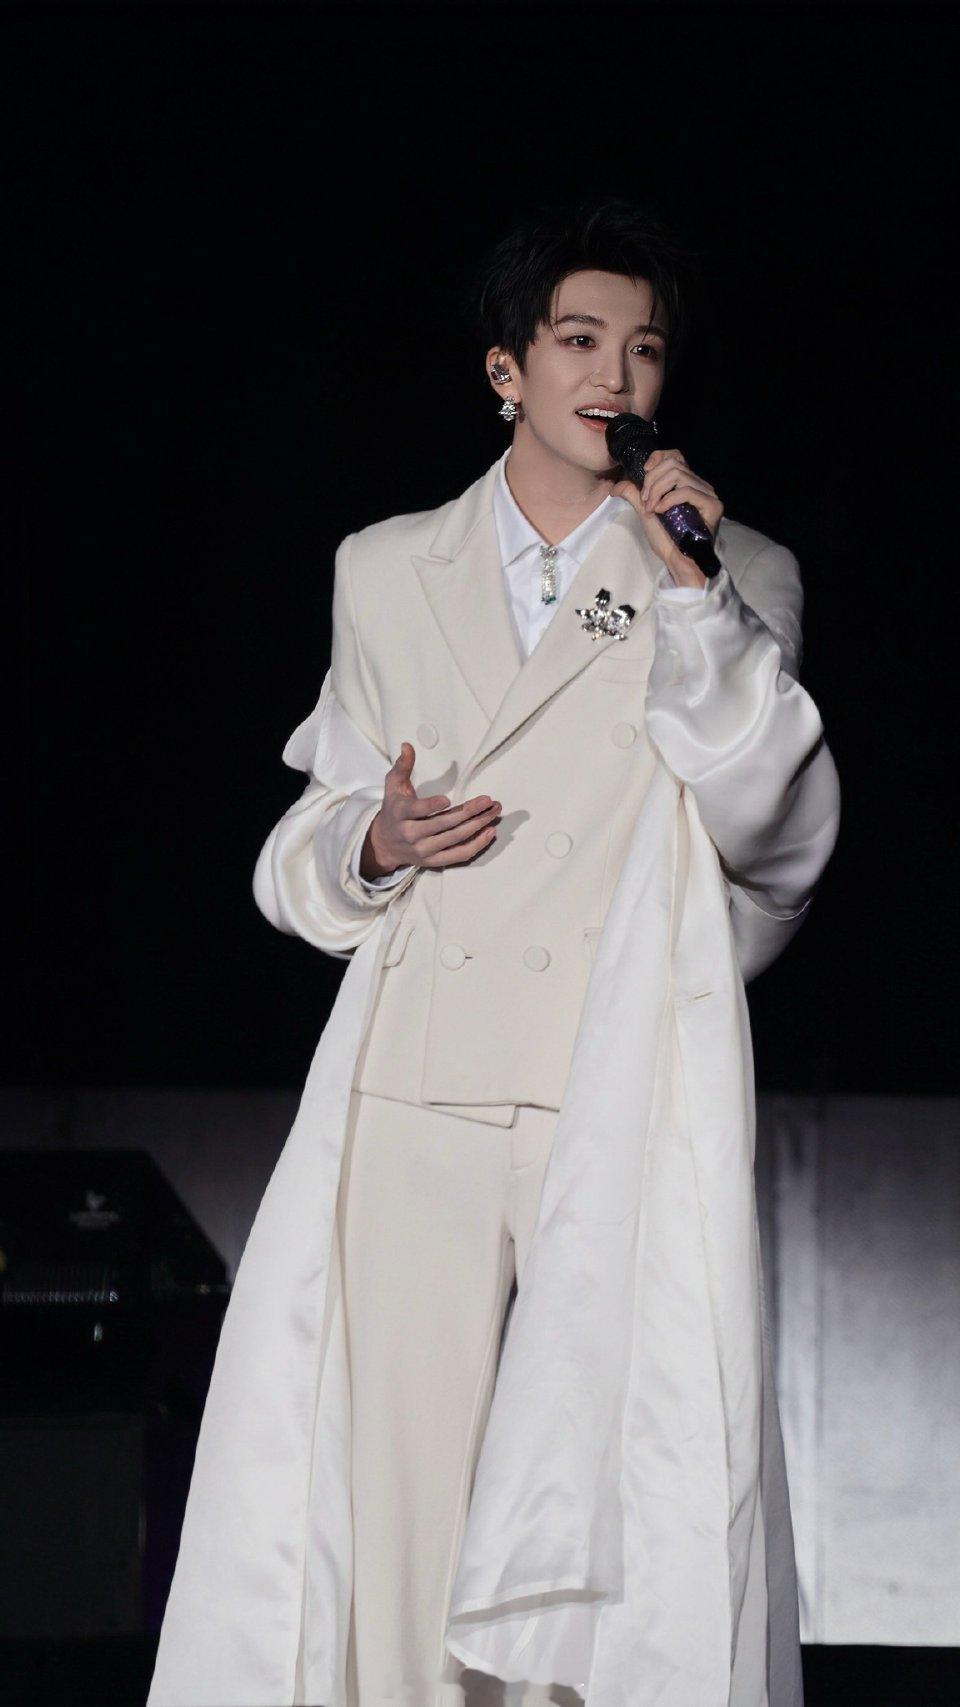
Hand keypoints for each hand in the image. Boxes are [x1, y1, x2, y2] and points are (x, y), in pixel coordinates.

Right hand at [360, 742, 501, 877]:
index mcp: (400, 814)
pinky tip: (489, 832)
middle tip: (487, 801)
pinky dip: (476, 845)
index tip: (447, 800)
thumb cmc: (394, 810)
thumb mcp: (393, 786)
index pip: (416, 811)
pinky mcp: (434, 861)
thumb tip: (407, 746)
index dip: (431, 806)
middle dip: (468, 812)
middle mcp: (411, 834)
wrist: (385, 843)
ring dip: (477, 825)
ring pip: (455, 838)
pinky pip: (459, 855)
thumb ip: (402, 766)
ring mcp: (423, 850)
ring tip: (493, 812)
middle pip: (443, 824)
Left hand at [611, 447, 722, 588]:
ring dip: (657, 490)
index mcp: (686, 483)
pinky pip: (687, 490)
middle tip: (645, 501)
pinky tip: (661, 511)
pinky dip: (669, 499)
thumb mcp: (645, 512)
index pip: (675, 455)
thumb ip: (634, 495)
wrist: (677, 560)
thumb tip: (616, 487)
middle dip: (652, 480)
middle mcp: (699, 485)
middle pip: (673, 463)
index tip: (644, 471)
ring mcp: (707, 494)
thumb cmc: (666, 539)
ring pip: (678, 474)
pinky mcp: (712, 505)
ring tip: (652, 508)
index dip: (658, 457)